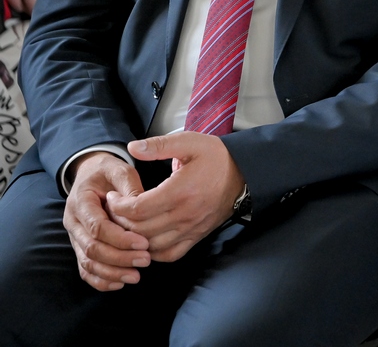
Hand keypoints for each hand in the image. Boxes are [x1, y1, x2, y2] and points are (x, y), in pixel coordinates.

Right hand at [63, 151, 150, 290]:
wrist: (91, 175)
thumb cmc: (108, 172)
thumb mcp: (120, 169)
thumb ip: (129, 186)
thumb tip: (141, 205)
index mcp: (81, 202)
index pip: (97, 227)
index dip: (120, 238)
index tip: (144, 243)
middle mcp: (73, 222)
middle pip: (92, 248)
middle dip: (119, 258)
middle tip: (145, 260)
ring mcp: (75, 237)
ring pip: (88, 262)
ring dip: (112, 272)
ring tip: (136, 276)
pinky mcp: (80, 247)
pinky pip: (85, 269)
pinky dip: (100, 280)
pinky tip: (120, 283)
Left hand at [105, 133, 244, 261]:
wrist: (245, 173)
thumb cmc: (217, 157)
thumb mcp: (190, 142)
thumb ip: (159, 145)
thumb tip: (132, 148)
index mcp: (180, 191)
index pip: (137, 209)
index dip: (117, 205)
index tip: (112, 196)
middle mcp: (185, 214)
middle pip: (139, 229)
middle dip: (119, 221)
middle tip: (114, 209)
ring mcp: (191, 228)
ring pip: (150, 245)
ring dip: (132, 237)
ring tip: (126, 223)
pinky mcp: (196, 236)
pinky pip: (168, 255)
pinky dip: (151, 252)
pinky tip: (145, 239)